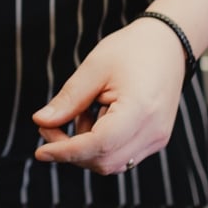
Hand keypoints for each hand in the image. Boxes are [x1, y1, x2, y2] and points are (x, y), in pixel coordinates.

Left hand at [30, 17, 187, 173]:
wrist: (167, 44)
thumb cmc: (131, 50)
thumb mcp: (94, 68)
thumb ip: (69, 99)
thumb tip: (41, 121)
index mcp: (140, 110)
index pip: (99, 145)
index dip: (66, 151)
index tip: (40, 151)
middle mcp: (153, 131)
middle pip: (104, 160)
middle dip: (70, 150)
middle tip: (48, 125)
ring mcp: (157, 138)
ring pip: (111, 163)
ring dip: (85, 147)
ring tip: (81, 111)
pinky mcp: (155, 139)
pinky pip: (121, 155)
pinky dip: (99, 145)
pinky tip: (95, 117)